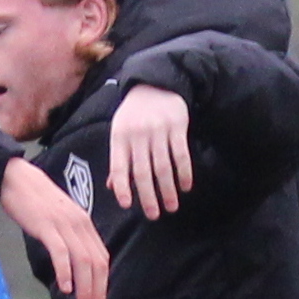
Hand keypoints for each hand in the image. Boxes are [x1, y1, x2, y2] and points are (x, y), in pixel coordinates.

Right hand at [0, 159, 107, 298]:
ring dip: (84, 288)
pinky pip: (61, 252)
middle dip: (97, 292)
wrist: (15, 178)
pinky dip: (65, 271)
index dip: (103, 285)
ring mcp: (64, 224)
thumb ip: (69, 237)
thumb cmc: (34, 200)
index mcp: (84, 225)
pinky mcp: (47, 225)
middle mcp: (80, 224)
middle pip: (97, 263)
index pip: (102, 259)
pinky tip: (65, 289)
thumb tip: (74, 263)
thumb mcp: (59, 218)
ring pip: (83, 261)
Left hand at [107, 84, 193, 217]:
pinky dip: (184, 173)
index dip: (122, 187)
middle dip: (148, 196)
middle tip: (154, 215)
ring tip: (172, 207)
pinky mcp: (177, 126)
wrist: (155, 83)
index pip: (118, 167)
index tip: (127, 205)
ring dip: (168, 190)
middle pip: (143, 171)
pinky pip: (181, 154)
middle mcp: (138, 135)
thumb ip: (118, 159)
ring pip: (164, 166)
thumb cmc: (133, 115)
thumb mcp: (119, 131)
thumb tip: (113, 187)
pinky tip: (185, 186)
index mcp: (120, 137)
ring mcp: (158, 130)